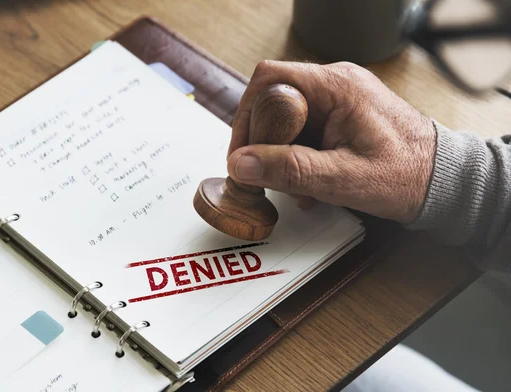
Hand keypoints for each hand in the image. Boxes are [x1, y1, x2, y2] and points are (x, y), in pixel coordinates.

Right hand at [226, 60, 436, 223]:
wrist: (442, 181)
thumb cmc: (407, 176)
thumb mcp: (343, 179)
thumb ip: (289, 170)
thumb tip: (241, 164)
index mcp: (338, 87)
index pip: (270, 81)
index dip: (247, 117)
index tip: (242, 154)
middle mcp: (336, 84)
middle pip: (273, 101)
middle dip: (265, 143)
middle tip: (267, 176)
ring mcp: (338, 99)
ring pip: (285, 120)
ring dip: (282, 155)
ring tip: (298, 187)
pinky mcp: (339, 115)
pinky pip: (303, 130)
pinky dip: (297, 157)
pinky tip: (309, 182)